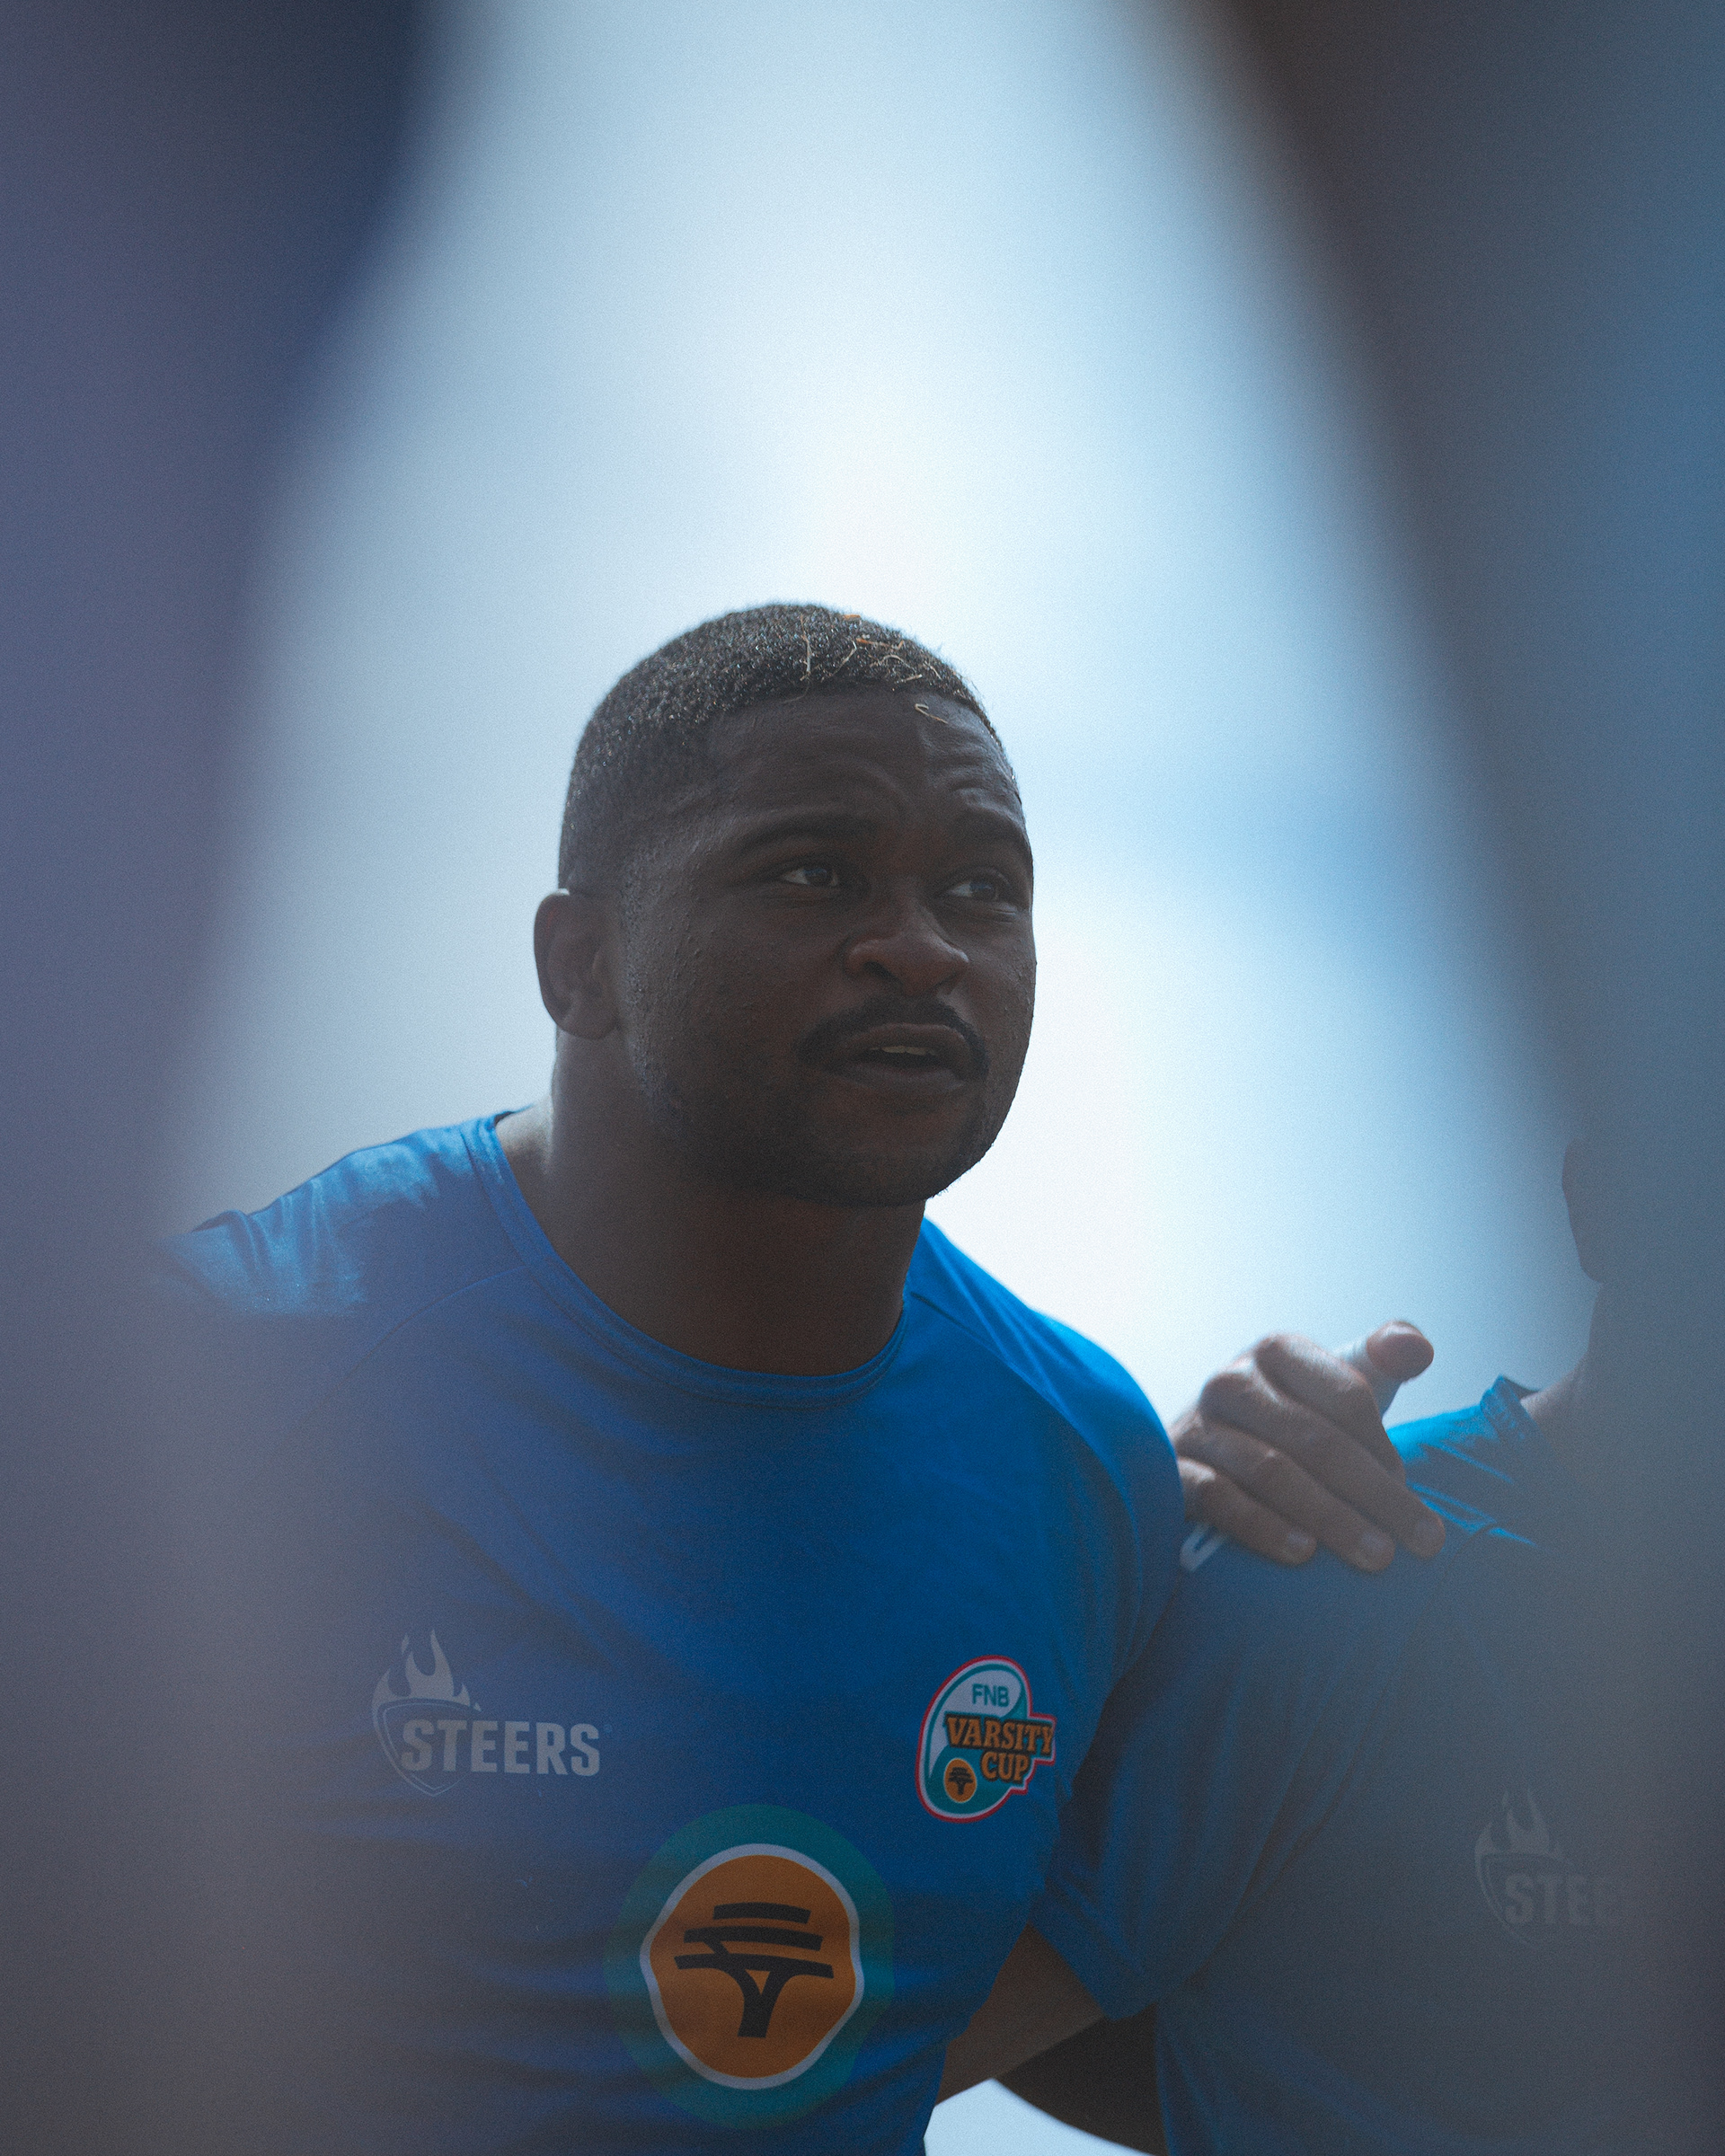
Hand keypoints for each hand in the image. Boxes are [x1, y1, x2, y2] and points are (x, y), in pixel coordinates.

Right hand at [1170, 1323, 1442, 1570]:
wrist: (1208, 1459)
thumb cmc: (1289, 1422)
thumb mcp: (1334, 1386)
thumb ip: (1382, 1359)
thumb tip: (1418, 1348)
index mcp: (1278, 1352)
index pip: (1346, 1395)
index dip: (1386, 1447)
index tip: (1413, 1491)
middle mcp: (1232, 1380)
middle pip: (1316, 1439)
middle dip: (1376, 1494)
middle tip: (1421, 1541)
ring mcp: (1198, 1425)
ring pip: (1272, 1471)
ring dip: (1331, 1517)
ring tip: (1377, 1556)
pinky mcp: (1173, 1471)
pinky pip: (1219, 1498)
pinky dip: (1263, 1526)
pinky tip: (1302, 1553)